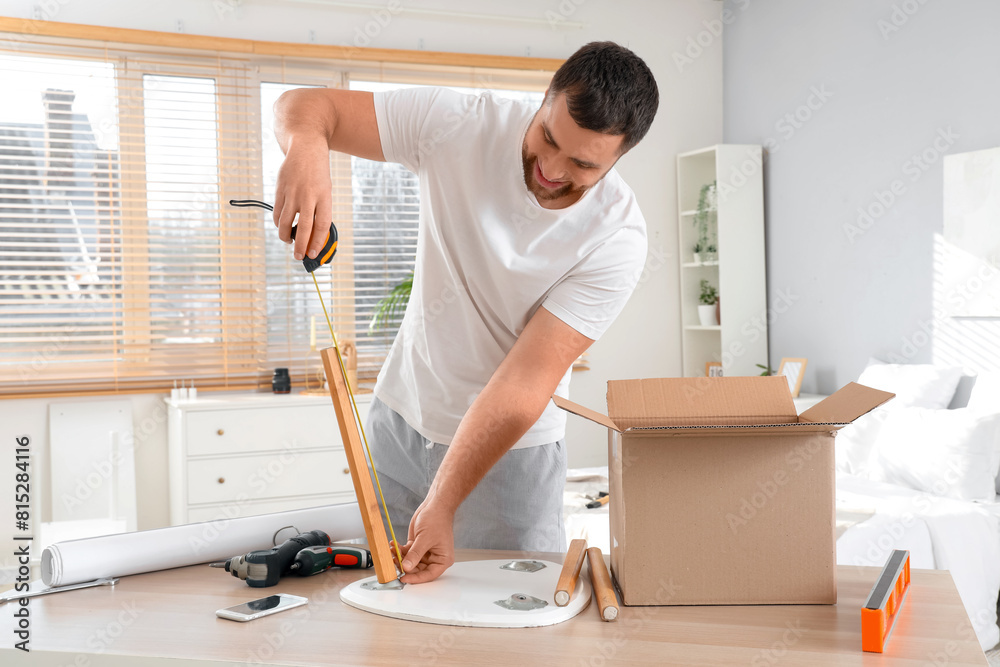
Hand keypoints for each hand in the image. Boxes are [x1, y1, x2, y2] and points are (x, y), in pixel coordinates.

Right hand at [272, 138, 332, 260]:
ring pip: (286, 223)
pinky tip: (282, 227)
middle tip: (299, 257)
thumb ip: (319, 210)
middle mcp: (308, 195)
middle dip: (301, 246)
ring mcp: (292, 192)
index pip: (322, 225)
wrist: (305, 148)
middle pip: (304, 228)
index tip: (314, 253)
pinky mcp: (280, 189)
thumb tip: (313, 235)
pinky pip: (277, 213)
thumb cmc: (318, 174)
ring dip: (286, 237)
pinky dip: (279, 224)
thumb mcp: (325, 190)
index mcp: (324, 196)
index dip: (318, 242)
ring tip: (289, 242)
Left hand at [392, 498, 454, 583]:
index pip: (428, 575)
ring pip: (409, 562)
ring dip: (399, 558)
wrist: (434, 505)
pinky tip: (393, 545)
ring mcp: (424, 552)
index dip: (416, 578)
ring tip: (391, 552)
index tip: (403, 578)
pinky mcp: (416, 546)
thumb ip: (415, 554)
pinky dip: (399, 550)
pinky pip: (406, 553)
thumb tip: (406, 567)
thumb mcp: (425, 539)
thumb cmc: (437, 520)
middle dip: (404, 567)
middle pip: (417, 569)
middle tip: (394, 564)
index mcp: (442, 559)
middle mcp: (434, 558)